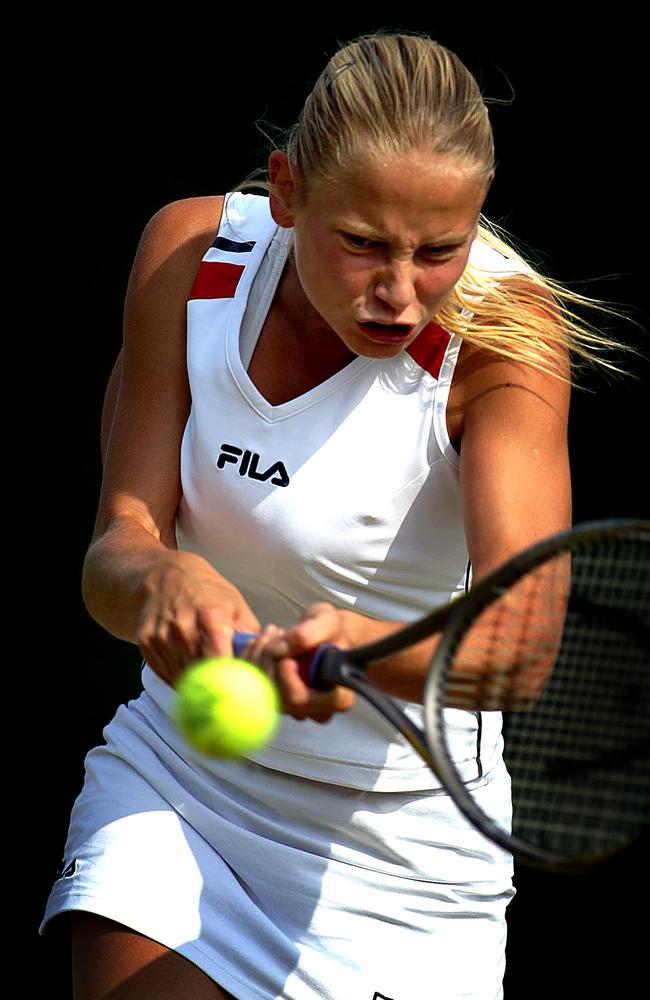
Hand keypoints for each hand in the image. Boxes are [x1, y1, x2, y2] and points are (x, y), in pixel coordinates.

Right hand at [137, 552, 259, 683]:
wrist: (164, 577)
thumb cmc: (206, 591)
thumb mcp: (236, 605)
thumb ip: (250, 636)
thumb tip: (264, 663)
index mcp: (211, 617)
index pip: (219, 661)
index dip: (229, 681)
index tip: (239, 691)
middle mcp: (183, 627)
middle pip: (201, 674)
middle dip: (215, 686)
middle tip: (226, 693)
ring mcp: (162, 636)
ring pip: (182, 678)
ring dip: (196, 684)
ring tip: (206, 676)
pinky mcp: (147, 644)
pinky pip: (165, 674)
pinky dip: (179, 678)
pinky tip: (188, 668)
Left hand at [241, 604, 355, 722]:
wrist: (326, 637)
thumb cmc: (332, 631)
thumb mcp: (327, 621)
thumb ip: (311, 632)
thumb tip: (280, 649)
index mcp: (337, 697)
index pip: (302, 700)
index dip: (287, 679)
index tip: (285, 656)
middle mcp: (315, 710)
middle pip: (278, 698)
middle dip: (270, 662)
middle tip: (277, 633)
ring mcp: (293, 708)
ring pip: (262, 692)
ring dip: (260, 656)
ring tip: (273, 632)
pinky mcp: (276, 700)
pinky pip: (252, 687)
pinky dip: (251, 659)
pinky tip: (263, 641)